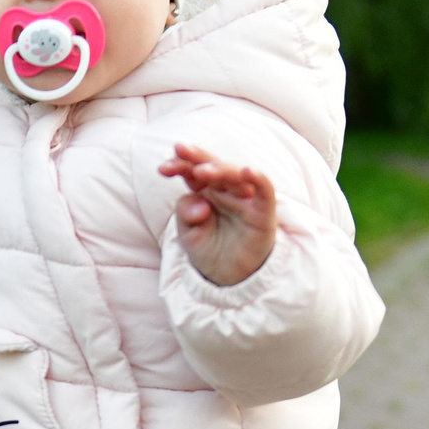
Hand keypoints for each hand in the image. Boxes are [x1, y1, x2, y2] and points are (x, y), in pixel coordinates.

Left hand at [160, 142, 276, 285]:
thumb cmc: (208, 249)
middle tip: (181, 150)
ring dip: (220, 170)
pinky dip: (258, 179)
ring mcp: (245, 198)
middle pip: (213, 167)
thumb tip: (200, 204)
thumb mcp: (188, 233)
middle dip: (197, 157)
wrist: (228, 277)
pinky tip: (248, 171)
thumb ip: (186, 213)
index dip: (179, 165)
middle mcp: (225, 190)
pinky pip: (265, 190)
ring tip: (202, 171)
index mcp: (205, 190)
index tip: (163, 168)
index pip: (192, 171)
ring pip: (235, 176)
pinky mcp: (263, 211)